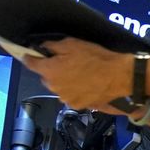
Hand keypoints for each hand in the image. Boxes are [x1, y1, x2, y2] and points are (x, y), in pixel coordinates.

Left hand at [18, 38, 134, 112]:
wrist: (119, 76)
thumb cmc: (95, 58)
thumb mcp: (73, 44)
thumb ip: (52, 46)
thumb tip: (42, 48)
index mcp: (49, 70)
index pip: (30, 64)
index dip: (30, 57)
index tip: (31, 54)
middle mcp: (53, 87)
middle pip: (45, 77)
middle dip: (51, 71)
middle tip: (65, 64)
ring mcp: (65, 98)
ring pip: (58, 88)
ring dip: (63, 82)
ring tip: (78, 76)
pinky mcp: (78, 105)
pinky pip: (70, 96)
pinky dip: (74, 91)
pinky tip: (85, 86)